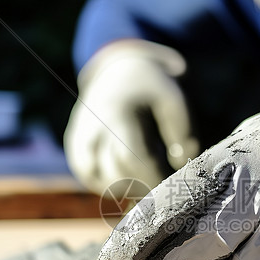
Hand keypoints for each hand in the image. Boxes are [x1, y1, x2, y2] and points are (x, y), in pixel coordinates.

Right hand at [64, 40, 200, 196]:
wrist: (117, 71)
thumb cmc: (150, 89)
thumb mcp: (173, 99)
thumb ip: (183, 130)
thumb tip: (179, 163)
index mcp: (116, 113)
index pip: (130, 158)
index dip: (152, 178)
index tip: (172, 184)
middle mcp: (91, 129)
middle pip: (114, 176)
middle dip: (143, 187)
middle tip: (163, 186)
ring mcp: (79, 140)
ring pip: (100, 183)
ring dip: (127, 188)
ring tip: (147, 175)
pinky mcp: (75, 150)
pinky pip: (91, 179)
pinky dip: (112, 184)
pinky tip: (130, 174)